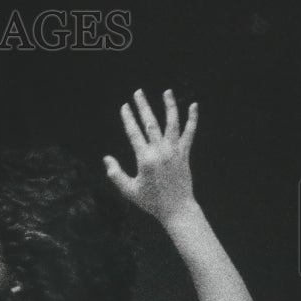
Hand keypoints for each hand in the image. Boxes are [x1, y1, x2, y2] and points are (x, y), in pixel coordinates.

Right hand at [104, 89, 198, 224]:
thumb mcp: (129, 190)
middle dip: (143, 106)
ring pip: (172, 123)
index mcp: (145, 159)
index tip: (124, 106)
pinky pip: (189, 133)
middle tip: (138, 92)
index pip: (134, 133)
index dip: (128, 118)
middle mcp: (160, 151)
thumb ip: (115, 174)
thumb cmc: (151, 202)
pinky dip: (192, 119)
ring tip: (167, 91)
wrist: (177, 209)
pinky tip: (193, 106)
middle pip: (150, 123)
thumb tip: (106, 158)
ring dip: (169, 105)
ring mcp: (174, 151)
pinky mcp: (184, 154)